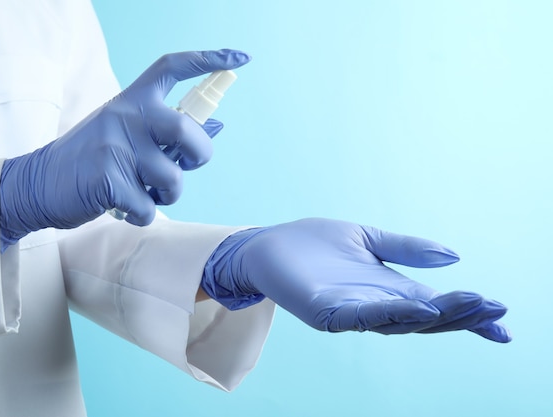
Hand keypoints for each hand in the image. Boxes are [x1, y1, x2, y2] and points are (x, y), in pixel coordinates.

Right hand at [0, 49, 250, 249]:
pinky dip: (143, 215)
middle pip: (187, 131)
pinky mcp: (108, 182)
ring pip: (173, 179)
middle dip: (199, 156)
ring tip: (147, 192)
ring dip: (168, 195)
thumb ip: (164, 131)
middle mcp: (125, 117)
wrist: (36, 184)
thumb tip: (217, 128)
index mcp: (130, 100)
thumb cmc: (90, 159)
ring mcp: (114, 148)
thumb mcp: (123, 133)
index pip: (172, 68)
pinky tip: (125, 208)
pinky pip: (150, 208)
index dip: (208, 60)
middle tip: (185, 166)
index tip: (239, 58)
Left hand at [202, 218, 510, 342]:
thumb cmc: (313, 244)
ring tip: (466, 309)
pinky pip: (361, 317)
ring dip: (433, 318)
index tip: (502, 319)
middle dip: (459, 316)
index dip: (466, 313)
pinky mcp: (325, 312)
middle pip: (424, 320)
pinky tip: (417, 310)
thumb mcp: (368, 239)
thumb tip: (454, 256)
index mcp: (386, 289)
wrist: (268, 245)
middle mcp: (373, 305)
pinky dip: (390, 315)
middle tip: (494, 311)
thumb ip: (407, 248)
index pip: (434, 307)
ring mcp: (350, 312)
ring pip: (398, 322)